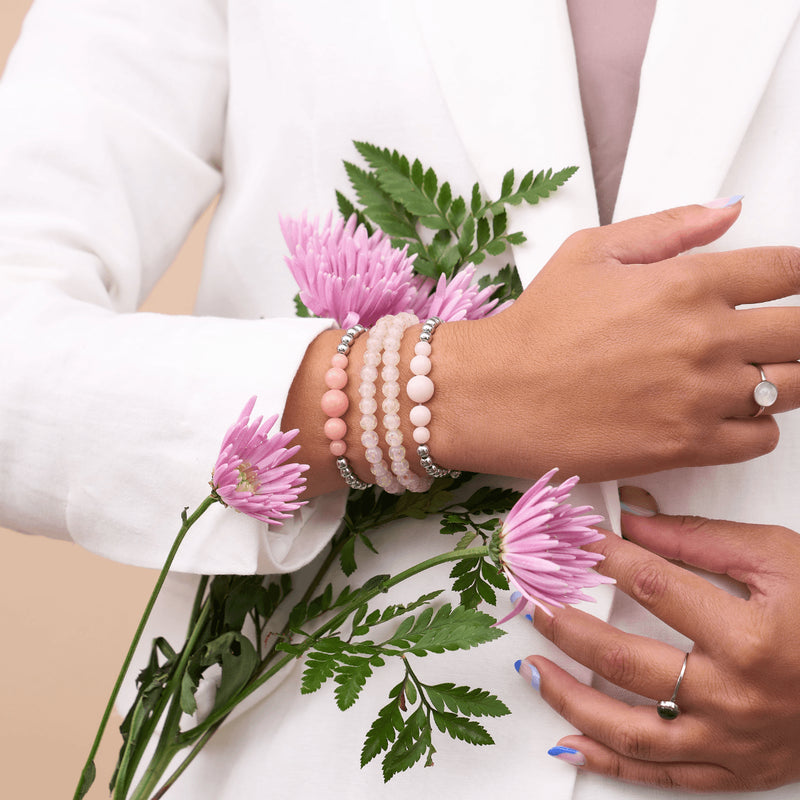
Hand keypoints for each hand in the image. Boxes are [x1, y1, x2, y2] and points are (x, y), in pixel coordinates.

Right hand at [432, 201, 799, 481]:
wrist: (496, 395)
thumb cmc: (536, 326)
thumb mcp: (591, 252)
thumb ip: (668, 227)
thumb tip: (728, 211)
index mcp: (687, 283)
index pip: (789, 270)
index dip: (799, 275)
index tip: (788, 285)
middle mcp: (705, 339)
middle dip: (798, 327)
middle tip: (773, 333)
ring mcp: (700, 397)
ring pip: (794, 386)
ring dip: (782, 375)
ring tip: (748, 372)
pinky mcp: (687, 446)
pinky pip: (763, 437)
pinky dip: (756, 424)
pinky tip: (724, 412)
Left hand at [521, 511, 799, 791]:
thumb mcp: (777, 560)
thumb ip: (699, 539)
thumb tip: (631, 521)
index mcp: (748, 636)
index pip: (650, 586)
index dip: (601, 557)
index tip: (569, 539)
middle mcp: (734, 696)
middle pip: (625, 660)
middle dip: (567, 627)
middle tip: (533, 602)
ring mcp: (730, 741)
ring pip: (632, 730)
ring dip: (571, 700)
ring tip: (532, 670)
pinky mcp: (733, 770)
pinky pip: (661, 777)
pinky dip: (610, 763)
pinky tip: (569, 745)